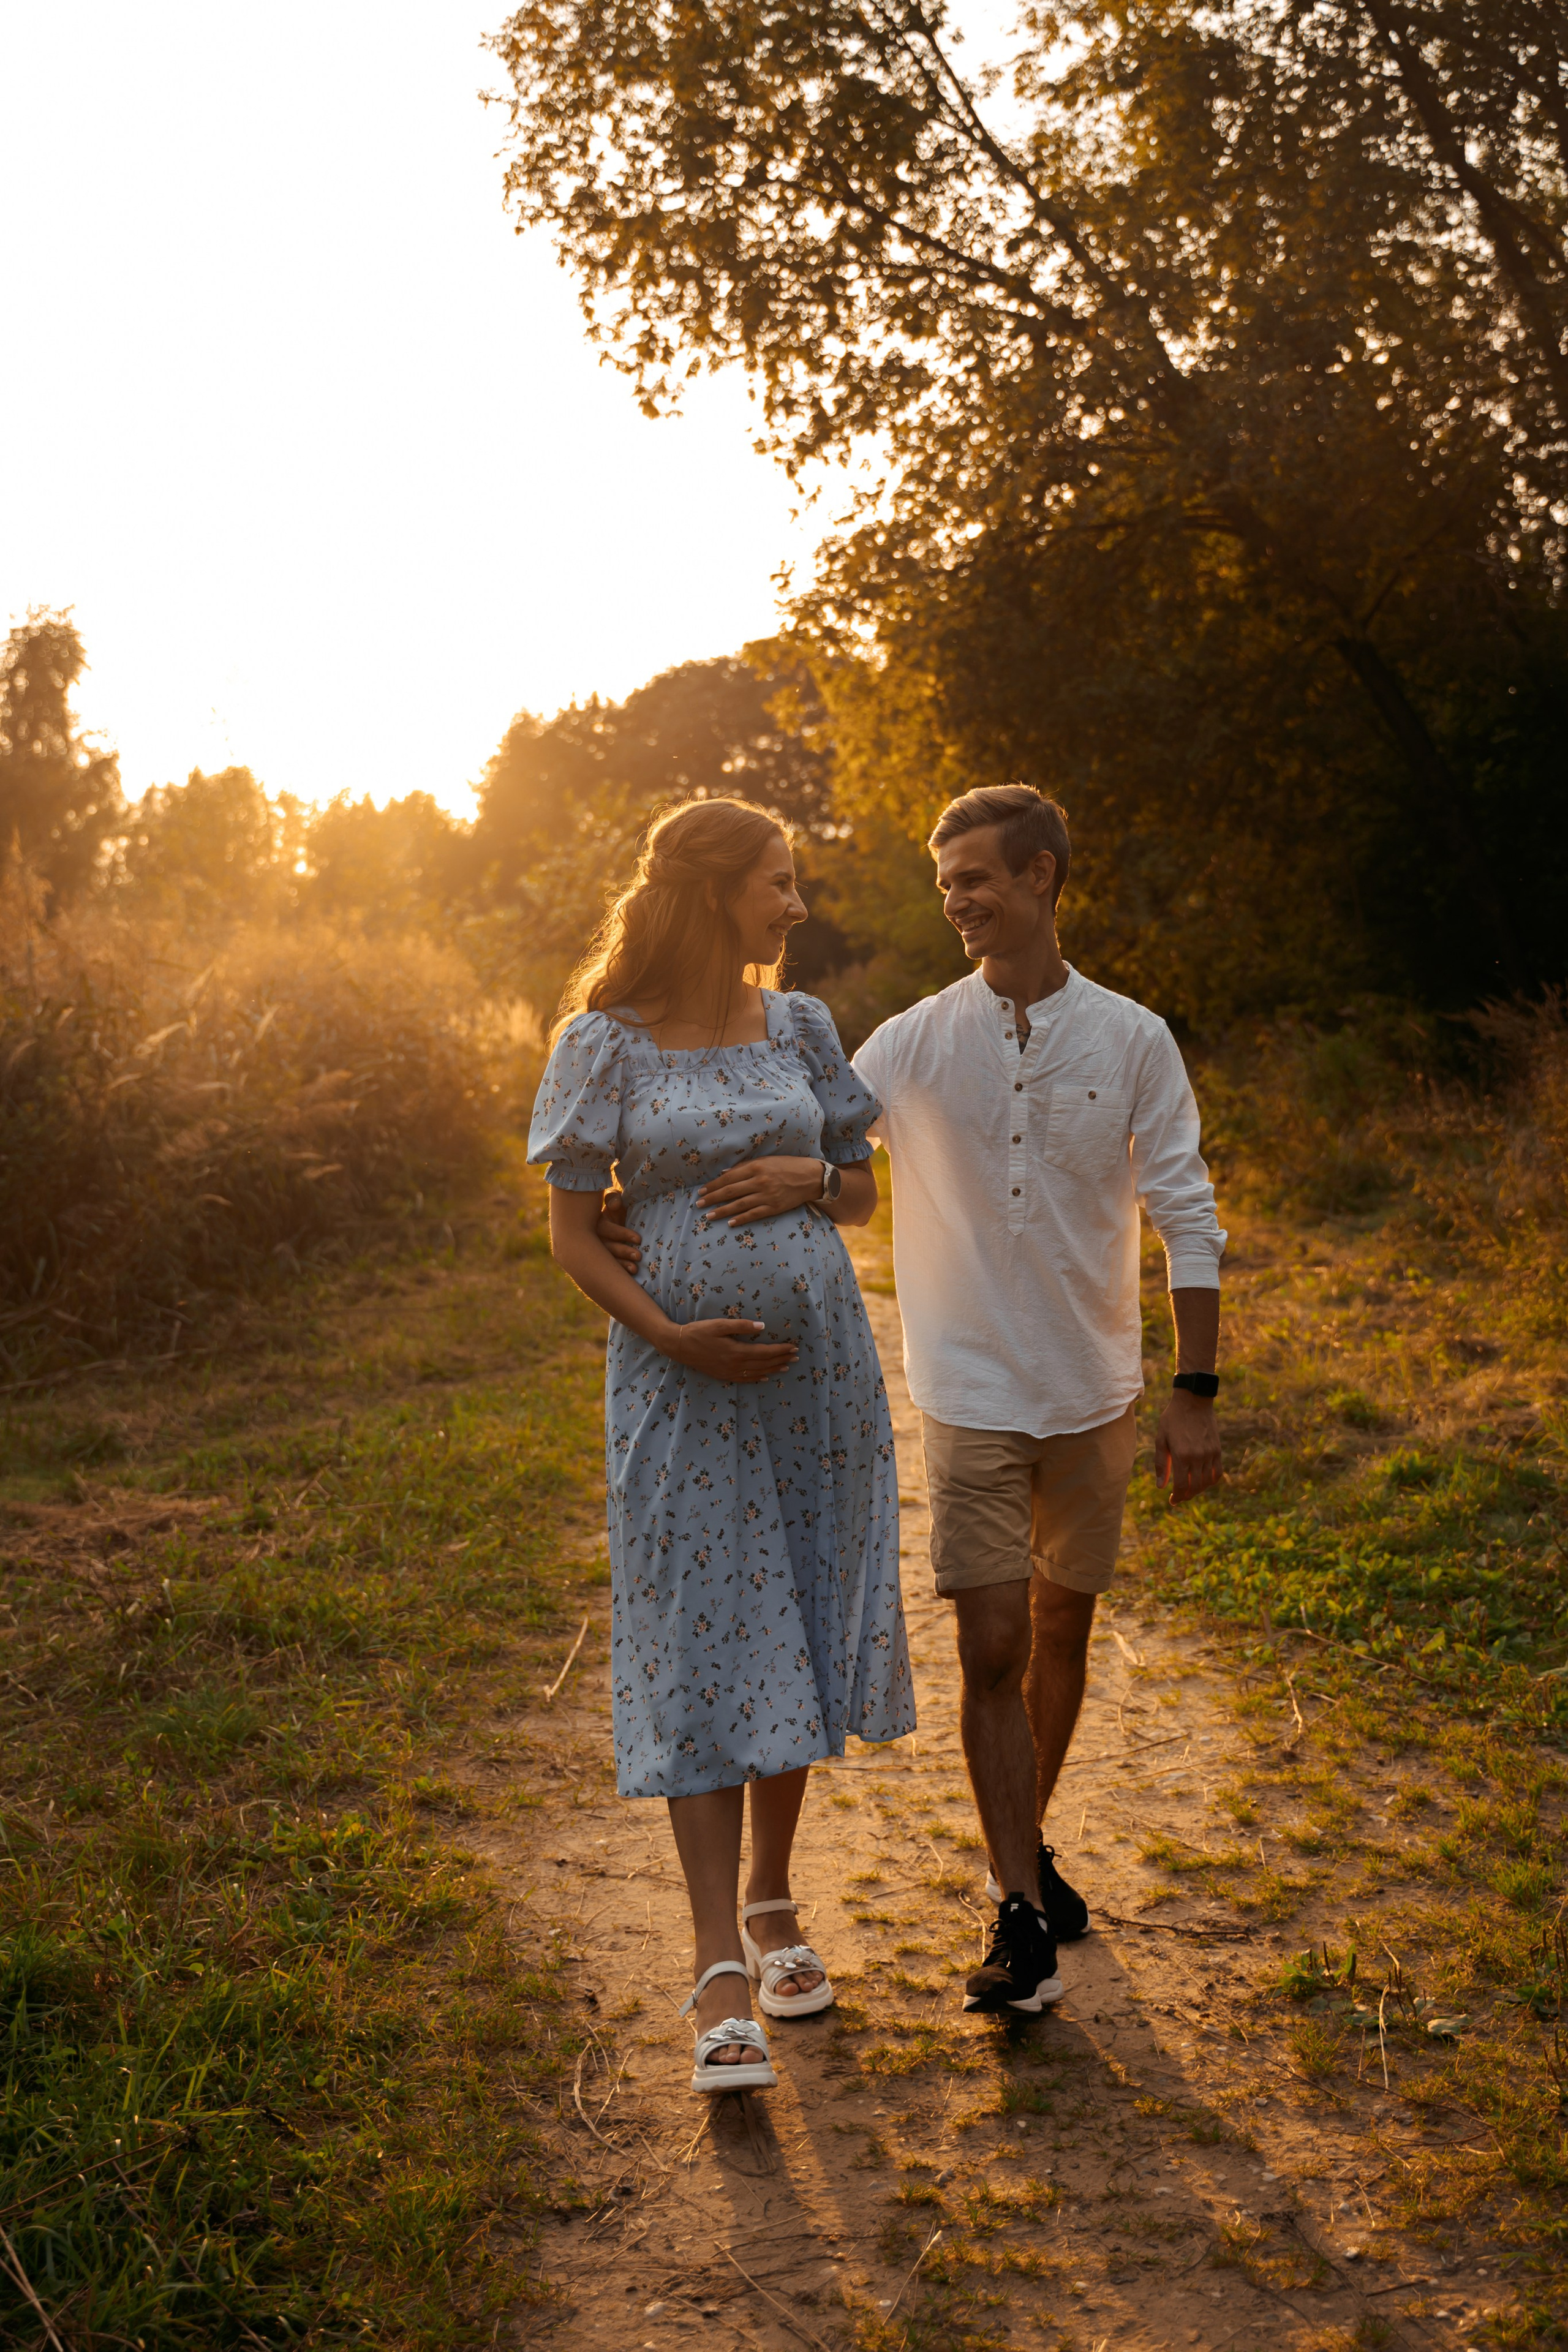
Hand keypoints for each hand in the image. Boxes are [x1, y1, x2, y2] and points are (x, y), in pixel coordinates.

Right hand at [596, 1190, 641, 1271]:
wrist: (621, 1220)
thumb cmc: (617, 1209)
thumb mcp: (615, 1200)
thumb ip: (613, 1197)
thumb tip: (615, 1204)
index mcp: (595, 1221)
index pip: (604, 1228)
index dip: (621, 1233)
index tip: (639, 1239)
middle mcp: (593, 1237)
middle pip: (604, 1246)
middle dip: (621, 1251)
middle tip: (638, 1256)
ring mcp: (596, 1250)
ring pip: (605, 1259)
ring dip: (621, 1264)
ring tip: (635, 1268)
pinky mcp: (601, 1261)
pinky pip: (607, 1268)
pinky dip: (619, 1271)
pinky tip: (630, 1273)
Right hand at [664, 1317, 798, 1382]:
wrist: (678, 1346)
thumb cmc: (698, 1332)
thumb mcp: (719, 1325)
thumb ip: (741, 1326)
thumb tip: (762, 1326)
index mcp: (736, 1351)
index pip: (765, 1352)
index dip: (780, 1350)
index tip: (793, 1347)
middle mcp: (735, 1365)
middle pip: (764, 1363)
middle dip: (781, 1359)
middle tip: (796, 1357)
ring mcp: (729, 1372)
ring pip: (757, 1373)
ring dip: (773, 1370)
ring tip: (786, 1366)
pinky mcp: (723, 1375)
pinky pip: (745, 1379)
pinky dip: (757, 1378)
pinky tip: (765, 1377)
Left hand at [699, 1154, 824, 1226]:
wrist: (810, 1177)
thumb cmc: (786, 1166)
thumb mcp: (765, 1161)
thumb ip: (744, 1167)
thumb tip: (724, 1174)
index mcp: (756, 1167)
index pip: (729, 1178)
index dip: (713, 1186)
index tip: (702, 1191)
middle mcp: (760, 1181)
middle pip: (730, 1192)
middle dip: (713, 1198)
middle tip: (699, 1205)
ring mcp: (767, 1196)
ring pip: (739, 1205)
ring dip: (722, 1211)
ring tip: (709, 1216)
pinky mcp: (774, 1207)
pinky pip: (754, 1215)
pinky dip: (741, 1219)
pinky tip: (730, 1223)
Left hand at [1154, 1391, 1223, 1502]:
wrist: (1193, 1401)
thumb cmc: (1172, 1419)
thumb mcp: (1161, 1439)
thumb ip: (1160, 1463)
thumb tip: (1161, 1486)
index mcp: (1181, 1455)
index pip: (1182, 1486)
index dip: (1177, 1497)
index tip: (1172, 1501)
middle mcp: (1197, 1457)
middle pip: (1195, 1487)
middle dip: (1186, 1496)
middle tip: (1179, 1497)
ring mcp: (1210, 1454)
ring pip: (1207, 1482)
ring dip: (1198, 1490)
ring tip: (1189, 1489)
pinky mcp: (1217, 1450)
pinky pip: (1217, 1473)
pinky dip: (1210, 1481)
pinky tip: (1202, 1481)